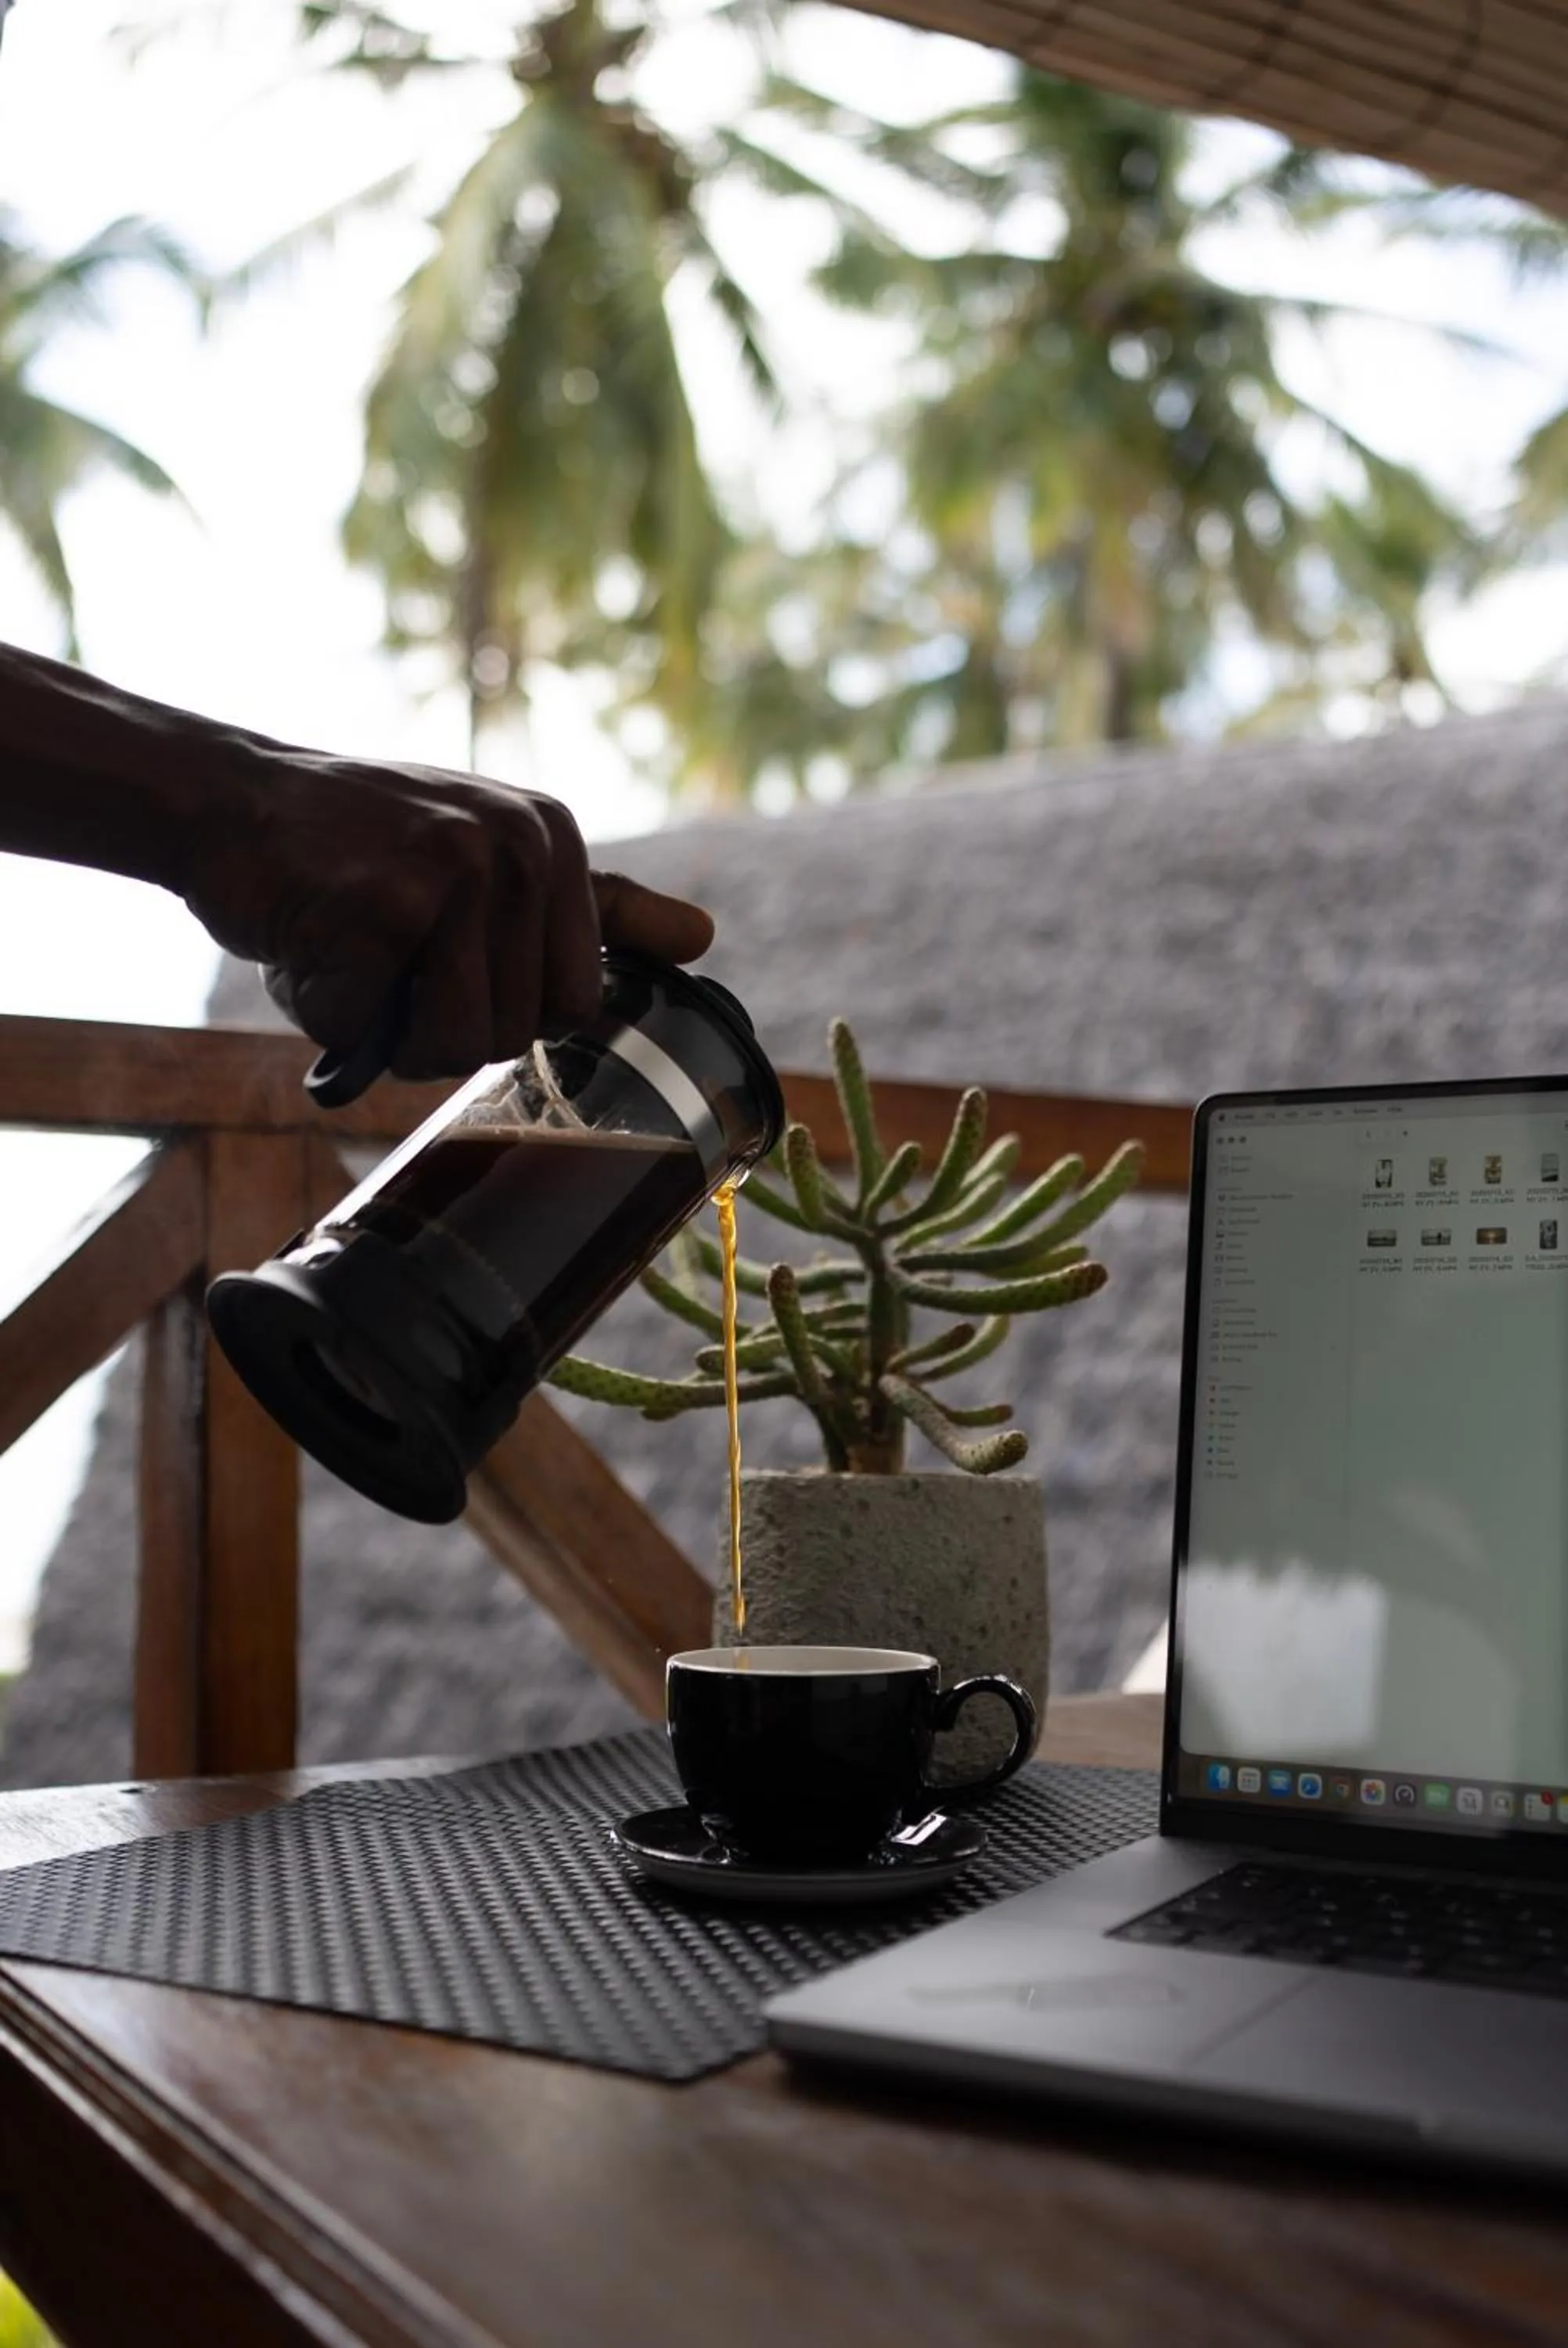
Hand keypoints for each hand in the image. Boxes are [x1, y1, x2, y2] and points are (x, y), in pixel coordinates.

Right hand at [180, 752, 713, 1078]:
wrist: (227, 799)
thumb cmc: (361, 847)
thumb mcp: (493, 855)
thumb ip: (595, 909)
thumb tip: (703, 938)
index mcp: (554, 837)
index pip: (577, 1002)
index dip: (508, 1011)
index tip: (452, 963)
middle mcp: (518, 848)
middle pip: (516, 1034)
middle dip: (443, 1029)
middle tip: (392, 962)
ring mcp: (450, 874)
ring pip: (452, 1044)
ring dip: (389, 1032)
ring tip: (357, 956)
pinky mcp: (377, 909)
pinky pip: (368, 1032)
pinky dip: (327, 1014)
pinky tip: (311, 945)